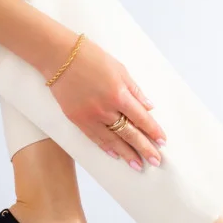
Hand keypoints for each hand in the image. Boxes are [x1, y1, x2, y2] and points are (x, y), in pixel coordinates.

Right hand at [47, 36, 166, 170]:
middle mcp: (106, 109)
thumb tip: (148, 107)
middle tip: (156, 161)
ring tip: (138, 165)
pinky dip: (106, 148)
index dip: (153, 131)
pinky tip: (116, 155)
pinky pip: (95, 138)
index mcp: (119, 94)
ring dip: (127, 154)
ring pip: (113, 141)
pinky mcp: (77, 119)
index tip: (162, 142)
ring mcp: (90, 116)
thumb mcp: (120, 69)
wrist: (59, 56)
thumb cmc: (91, 57)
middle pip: (130, 134)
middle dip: (145, 148)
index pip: (141, 118)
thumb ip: (135, 90)